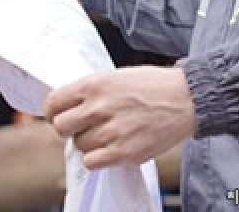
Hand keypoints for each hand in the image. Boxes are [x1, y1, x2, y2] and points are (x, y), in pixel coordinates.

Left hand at [45, 65, 196, 168]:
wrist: (185, 98)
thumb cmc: (152, 85)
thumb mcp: (116, 76)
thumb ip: (91, 91)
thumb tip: (67, 106)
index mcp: (95, 84)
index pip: (53, 103)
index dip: (54, 111)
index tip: (60, 115)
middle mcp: (99, 107)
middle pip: (61, 127)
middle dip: (69, 128)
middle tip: (83, 126)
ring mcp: (111, 131)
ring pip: (79, 146)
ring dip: (89, 142)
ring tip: (108, 132)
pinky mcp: (124, 152)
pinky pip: (92, 162)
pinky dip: (98, 158)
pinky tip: (111, 147)